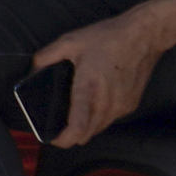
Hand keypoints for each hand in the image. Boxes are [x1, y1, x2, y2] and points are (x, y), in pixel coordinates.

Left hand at [29, 7, 167, 146]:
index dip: (63, 139)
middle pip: (86, 134)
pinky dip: (99, 118)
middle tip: (58, 127)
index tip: (52, 138)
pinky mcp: (131, 105)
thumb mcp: (69, 42)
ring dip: (85, 128)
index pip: (77, 128)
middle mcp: (107, 103)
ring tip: (73, 116)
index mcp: (89, 89)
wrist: (143, 37)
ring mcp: (121, 106)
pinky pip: (110, 119)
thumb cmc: (107, 38)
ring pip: (99, 129)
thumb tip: (33, 71)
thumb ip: (46, 57)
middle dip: (71, 135)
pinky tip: (92, 104)